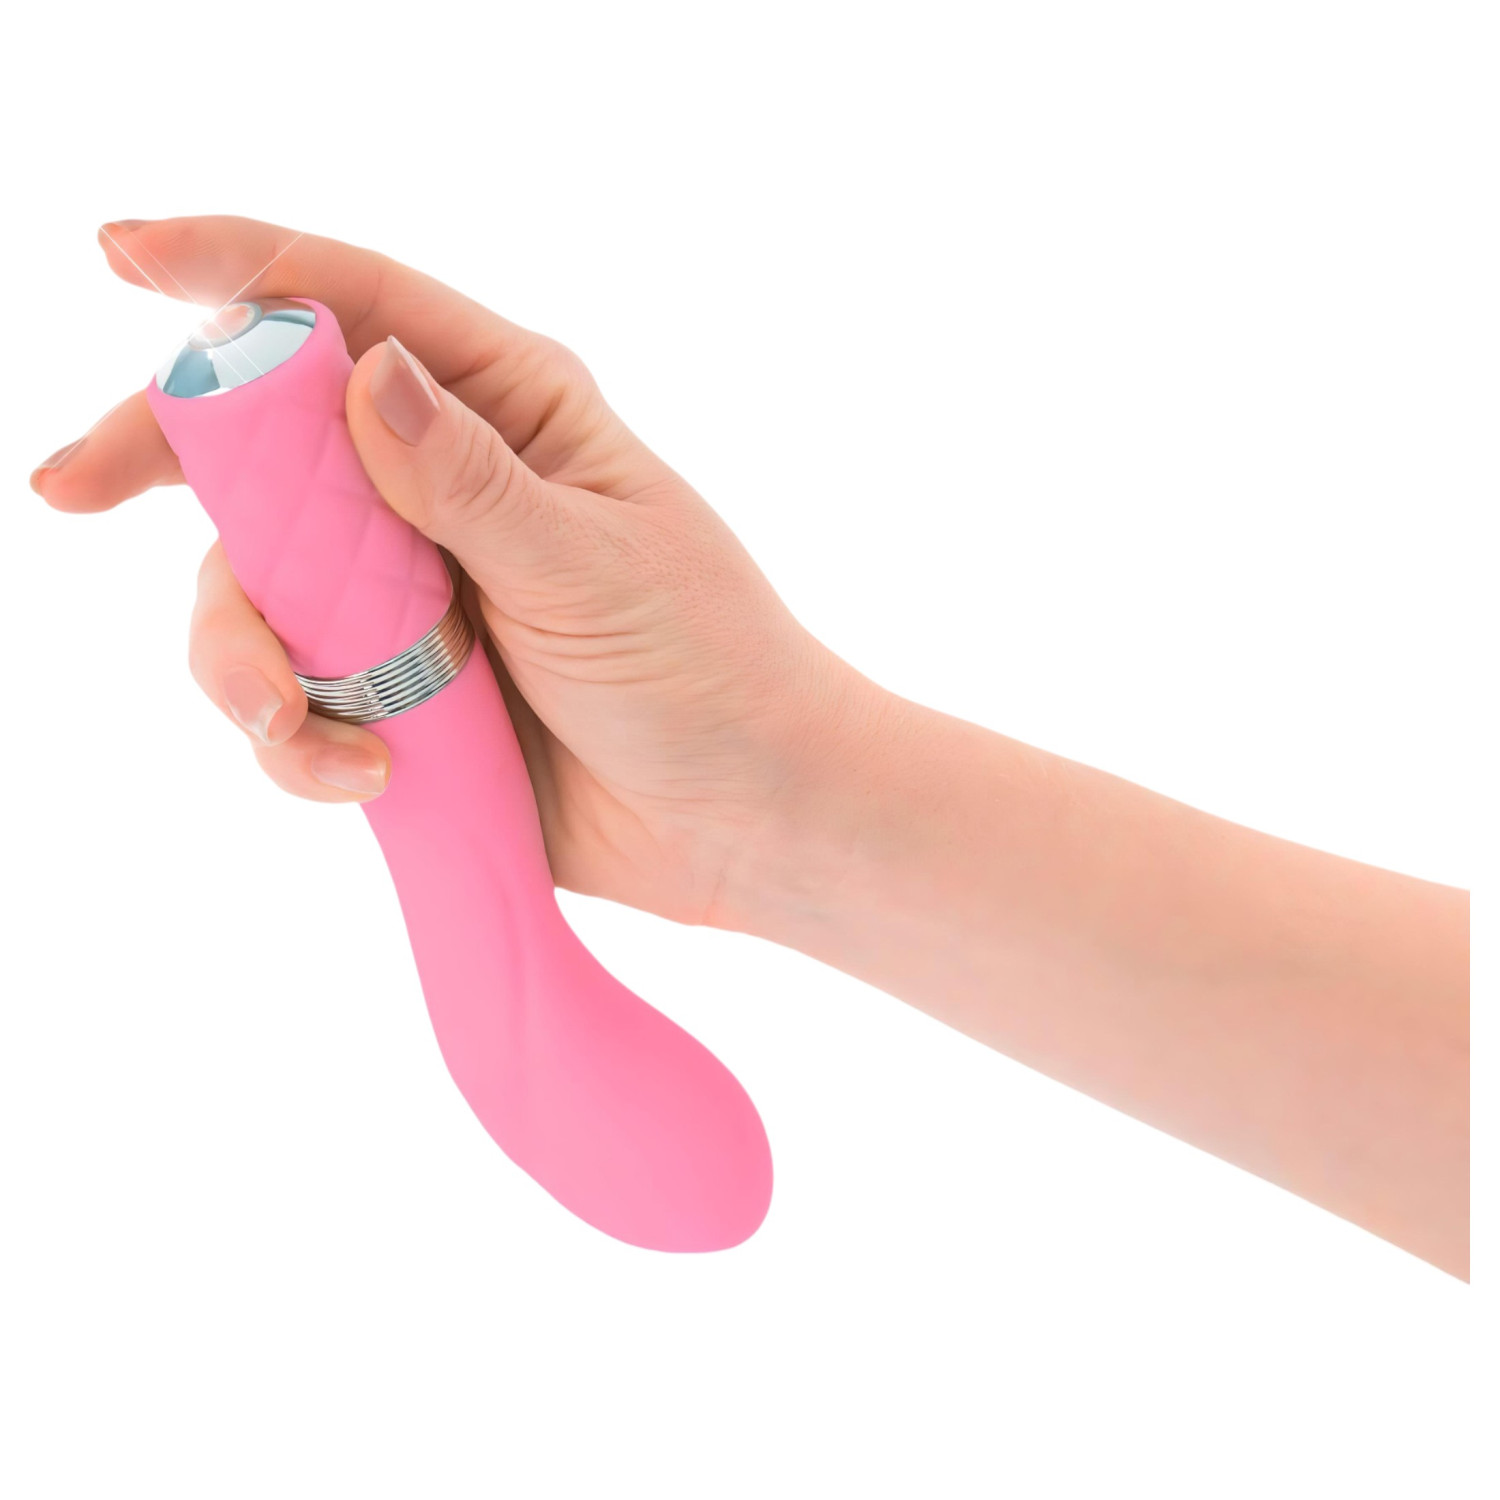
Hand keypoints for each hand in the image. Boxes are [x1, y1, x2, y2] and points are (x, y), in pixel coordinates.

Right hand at [31, 216, 876, 927]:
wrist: (737, 819)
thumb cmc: (704, 670)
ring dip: (246, 658)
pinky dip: (301, 739)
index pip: (355, 305)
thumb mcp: (591, 561)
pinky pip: (295, 693)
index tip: (118, 252)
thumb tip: (364, 372)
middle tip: (66, 489)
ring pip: (257, 585)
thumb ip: (467, 479)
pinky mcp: (397, 689)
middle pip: (262, 441)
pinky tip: (367, 776)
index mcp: (506, 410)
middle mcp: (440, 486)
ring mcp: (411, 592)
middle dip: (160, 460)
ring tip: (304, 729)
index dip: (233, 268)